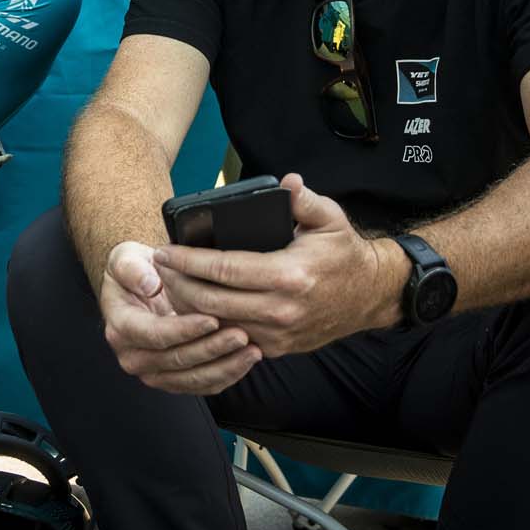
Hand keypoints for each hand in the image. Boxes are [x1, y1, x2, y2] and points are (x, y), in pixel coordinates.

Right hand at [100, 240, 260, 395]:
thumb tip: (148, 284)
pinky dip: (226, 375)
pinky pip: (202, 385)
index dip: (185, 330)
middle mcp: (133, 357)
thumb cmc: (136, 271)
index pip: (155, 335)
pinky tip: (246, 360)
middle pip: (177, 360)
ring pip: (192, 379)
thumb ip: (132, 269)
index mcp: (121, 328)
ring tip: (251, 350)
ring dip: (224, 366)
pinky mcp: (174, 380)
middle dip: (212, 349)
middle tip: (241, 334)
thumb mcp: (126, 259)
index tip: (213, 320)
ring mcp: (154, 372)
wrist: (141, 285)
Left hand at [153, 173, 398, 358]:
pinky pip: (232, 338)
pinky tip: (193, 306)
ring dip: (188, 307)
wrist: (370, 296)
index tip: (164, 251)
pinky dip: (209, 324)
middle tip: (159, 267)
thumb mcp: (329, 219)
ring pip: (216, 325)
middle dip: (177, 284)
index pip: (224, 270)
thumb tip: (286, 182)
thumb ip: (304, 200)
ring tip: (168, 285)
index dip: (188, 261)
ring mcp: (278, 333)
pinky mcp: (277, 347)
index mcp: (288, 275)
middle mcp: (280, 309)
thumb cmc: (344, 254)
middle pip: (210, 302)